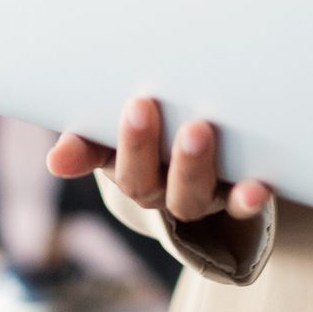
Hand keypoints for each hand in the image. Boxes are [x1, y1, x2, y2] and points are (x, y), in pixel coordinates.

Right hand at [46, 97, 271, 223]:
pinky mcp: (236, 196)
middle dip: (142, 147)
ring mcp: (201, 196)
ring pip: (191, 196)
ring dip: (191, 166)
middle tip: (142, 105)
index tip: (116, 108)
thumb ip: (88, 139)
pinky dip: (248, 199)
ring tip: (197, 129)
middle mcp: (163, 190)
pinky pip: (241, 206)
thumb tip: (56, 160)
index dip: (103, 147)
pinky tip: (256, 188)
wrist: (200, 152)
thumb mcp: (118, 132)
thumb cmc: (153, 131)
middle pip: (148, 185)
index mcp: (130, 171)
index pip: (111, 166)